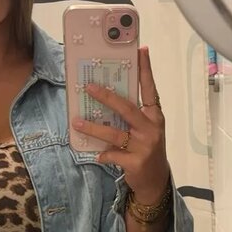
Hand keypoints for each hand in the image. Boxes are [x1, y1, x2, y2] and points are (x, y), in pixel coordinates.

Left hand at [72, 46, 169, 203]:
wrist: (155, 181)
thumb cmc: (147, 150)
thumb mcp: (145, 130)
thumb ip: (132, 116)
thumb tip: (106, 98)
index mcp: (154, 116)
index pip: (149, 89)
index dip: (146, 70)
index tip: (141, 50)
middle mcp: (151, 128)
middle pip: (126, 108)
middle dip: (106, 96)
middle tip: (89, 87)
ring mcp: (144, 146)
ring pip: (113, 133)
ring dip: (93, 127)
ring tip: (76, 121)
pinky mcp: (135, 162)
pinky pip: (112, 154)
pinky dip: (103, 154)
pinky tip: (98, 154)